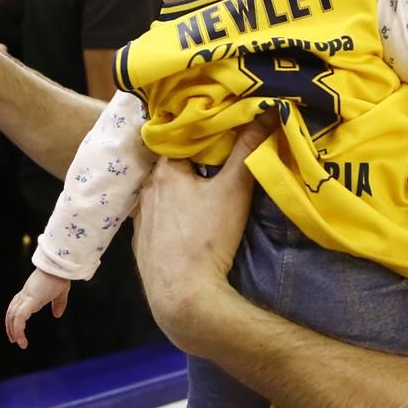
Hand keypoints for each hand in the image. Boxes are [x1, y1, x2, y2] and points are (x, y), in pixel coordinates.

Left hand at [5, 268, 70, 348]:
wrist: (62, 267)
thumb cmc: (61, 276)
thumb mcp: (61, 293)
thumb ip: (58, 304)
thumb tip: (57, 315)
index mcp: (31, 293)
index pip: (16, 307)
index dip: (15, 319)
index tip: (17, 330)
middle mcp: (25, 294)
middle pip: (11, 311)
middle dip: (10, 326)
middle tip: (13, 340)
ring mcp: (26, 296)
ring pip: (13, 315)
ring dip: (13, 330)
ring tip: (19, 342)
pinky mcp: (30, 299)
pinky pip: (19, 316)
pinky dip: (18, 329)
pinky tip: (21, 338)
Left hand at [133, 120, 271, 351]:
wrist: (183, 297)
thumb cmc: (207, 239)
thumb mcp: (234, 189)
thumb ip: (249, 148)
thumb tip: (267, 110)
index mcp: (165, 172)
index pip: (181, 139)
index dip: (202, 134)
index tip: (221, 132)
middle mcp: (146, 192)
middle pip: (172, 167)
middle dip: (193, 163)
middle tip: (217, 162)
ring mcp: (140, 221)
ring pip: (162, 195)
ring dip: (179, 192)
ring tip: (202, 194)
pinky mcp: (142, 247)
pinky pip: (156, 221)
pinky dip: (170, 218)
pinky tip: (186, 226)